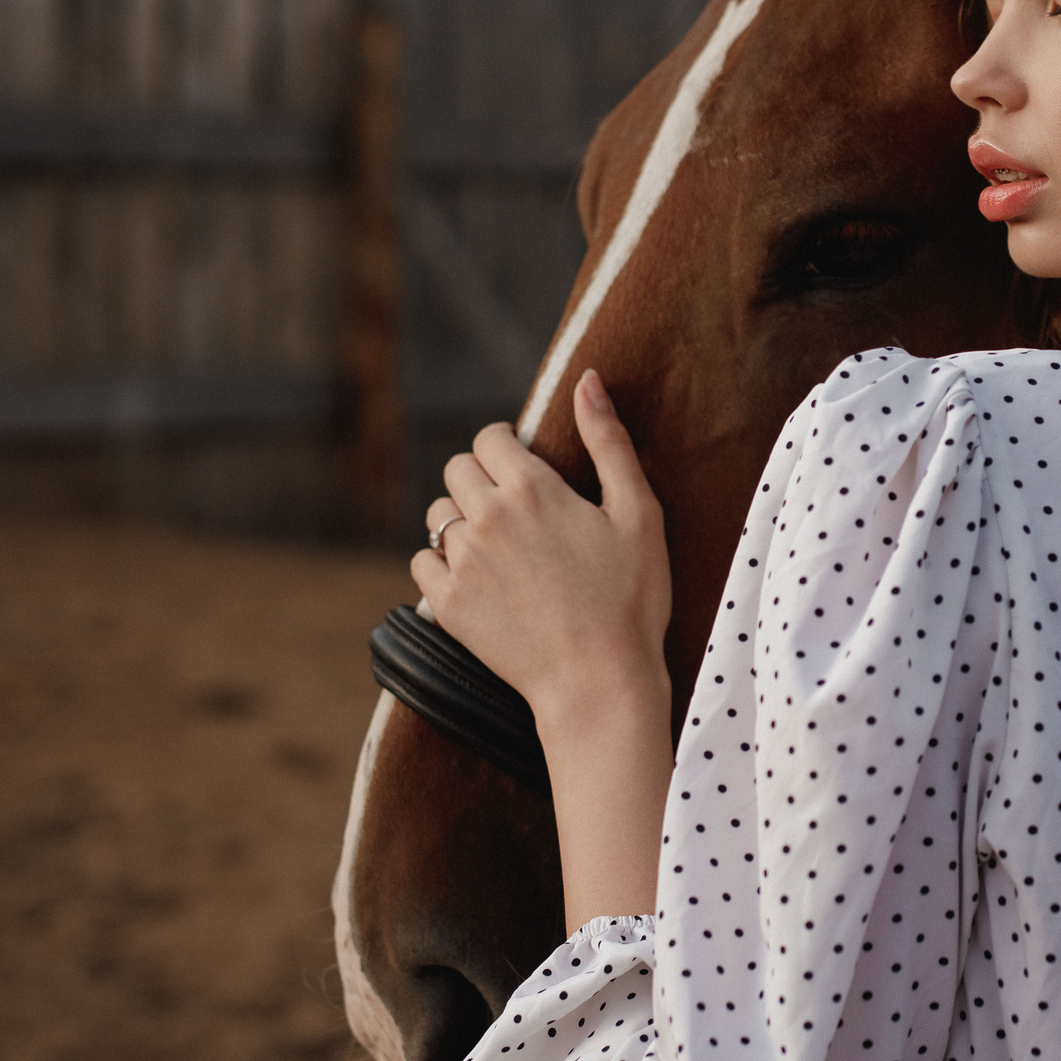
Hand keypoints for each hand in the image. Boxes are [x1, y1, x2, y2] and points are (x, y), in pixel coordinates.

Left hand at [411, 370, 672, 731]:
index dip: (506, 448)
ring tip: (501, 549)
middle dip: (481, 479)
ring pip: (438, 515)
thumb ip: (609, 441)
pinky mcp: (447, 604)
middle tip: (516, 511)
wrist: (600, 681)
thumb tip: (589, 379)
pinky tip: (478, 580)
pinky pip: (422, 563)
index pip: (489, 438)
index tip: (524, 469)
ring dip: (462, 522)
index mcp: (533, 488)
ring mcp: (463, 562)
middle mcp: (488, 518)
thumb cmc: (631, 598)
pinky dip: (442, 565)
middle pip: (457, 469)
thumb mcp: (639, 512)